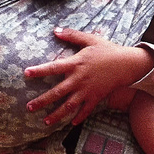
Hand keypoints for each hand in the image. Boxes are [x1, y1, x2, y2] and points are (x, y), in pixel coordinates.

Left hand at [24, 28, 153, 126]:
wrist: (127, 64)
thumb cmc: (108, 50)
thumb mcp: (90, 39)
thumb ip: (72, 35)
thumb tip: (56, 30)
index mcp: (76, 64)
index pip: (53, 68)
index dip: (39, 70)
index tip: (26, 73)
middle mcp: (79, 79)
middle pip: (57, 93)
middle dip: (42, 101)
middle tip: (29, 107)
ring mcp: (87, 91)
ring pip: (69, 106)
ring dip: (56, 115)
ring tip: (45, 121)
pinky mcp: (96, 97)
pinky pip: (86, 110)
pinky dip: (79, 117)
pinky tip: (72, 122)